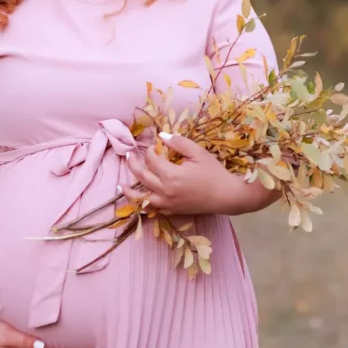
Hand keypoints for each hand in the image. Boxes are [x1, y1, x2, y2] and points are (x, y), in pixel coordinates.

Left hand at [122, 133, 243, 216]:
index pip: (151, 160)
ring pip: (142, 199)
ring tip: (121, 185)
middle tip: (129, 156)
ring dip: (129, 191)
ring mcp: (167, 204)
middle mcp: (165, 191)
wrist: (226, 196)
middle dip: (133, 164)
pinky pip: (152, 209)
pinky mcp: (172, 211)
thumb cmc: (214, 172)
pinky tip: (140, 199)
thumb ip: (178, 143)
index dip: (150, 150)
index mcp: (171, 175)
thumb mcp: (198, 152)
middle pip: (142, 177)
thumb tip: (161, 137)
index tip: (153, 145)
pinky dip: (143, 204)